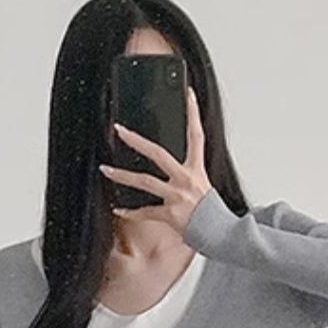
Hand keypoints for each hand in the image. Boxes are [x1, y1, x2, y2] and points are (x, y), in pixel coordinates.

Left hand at [100, 86, 211, 234]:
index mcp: (197, 169)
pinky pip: (144, 212)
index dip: (194, 113)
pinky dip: (130, 212)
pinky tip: (118, 209)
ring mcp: (177, 196)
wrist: (222, 233)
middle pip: (158, 153)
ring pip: (144, 181)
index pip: (197, 135)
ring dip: (122, 175)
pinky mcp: (170, 214)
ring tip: (105, 169)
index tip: (188, 94)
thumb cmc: (211, 212)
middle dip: (136, 141)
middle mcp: (186, 179)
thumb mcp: (203, 185)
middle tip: (119, 130)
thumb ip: (187, 174)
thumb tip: (169, 168)